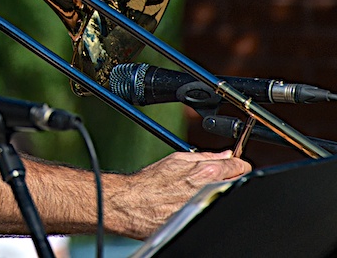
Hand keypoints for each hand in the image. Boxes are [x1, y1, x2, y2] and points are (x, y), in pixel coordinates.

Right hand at [106, 150, 250, 238]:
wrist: (133, 203)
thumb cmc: (150, 183)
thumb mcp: (176, 159)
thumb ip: (205, 156)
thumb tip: (224, 154)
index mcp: (207, 172)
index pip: (240, 166)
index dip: (238, 164)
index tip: (234, 165)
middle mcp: (213, 190)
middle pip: (240, 182)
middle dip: (233, 177)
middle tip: (219, 177)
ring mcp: (209, 207)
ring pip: (229, 196)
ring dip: (222, 191)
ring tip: (204, 190)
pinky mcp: (203, 220)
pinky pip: (216, 209)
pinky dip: (211, 204)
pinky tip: (197, 203)